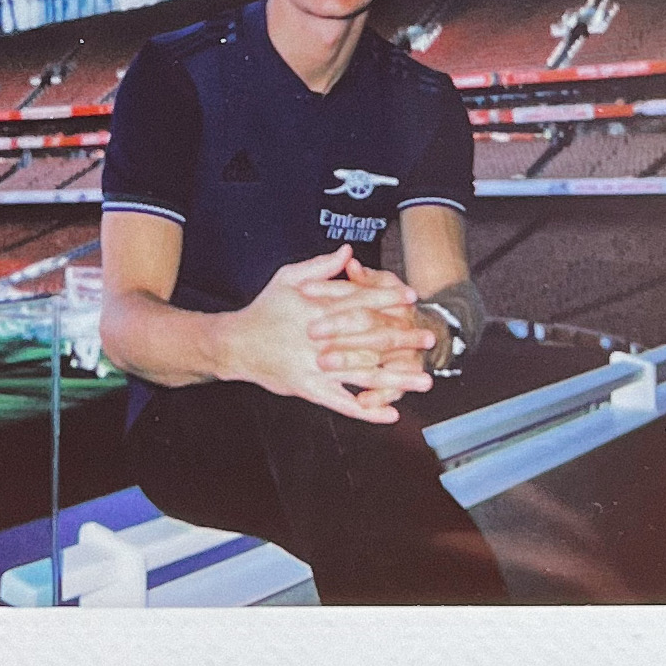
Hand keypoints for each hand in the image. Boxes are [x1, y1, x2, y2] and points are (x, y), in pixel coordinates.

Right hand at [221, 248, 432, 423]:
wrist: (235, 343)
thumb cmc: (264, 309)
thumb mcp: (287, 278)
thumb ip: (320, 266)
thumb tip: (348, 251)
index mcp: (319, 309)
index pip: (360, 301)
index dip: (387, 298)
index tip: (412, 297)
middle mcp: (323, 338)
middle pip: (370, 339)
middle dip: (403, 339)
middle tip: (430, 338)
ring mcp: (318, 366)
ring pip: (364, 374)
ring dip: (397, 378)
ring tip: (424, 380)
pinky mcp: (310, 389)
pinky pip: (344, 403)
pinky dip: (367, 410)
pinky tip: (391, 414)